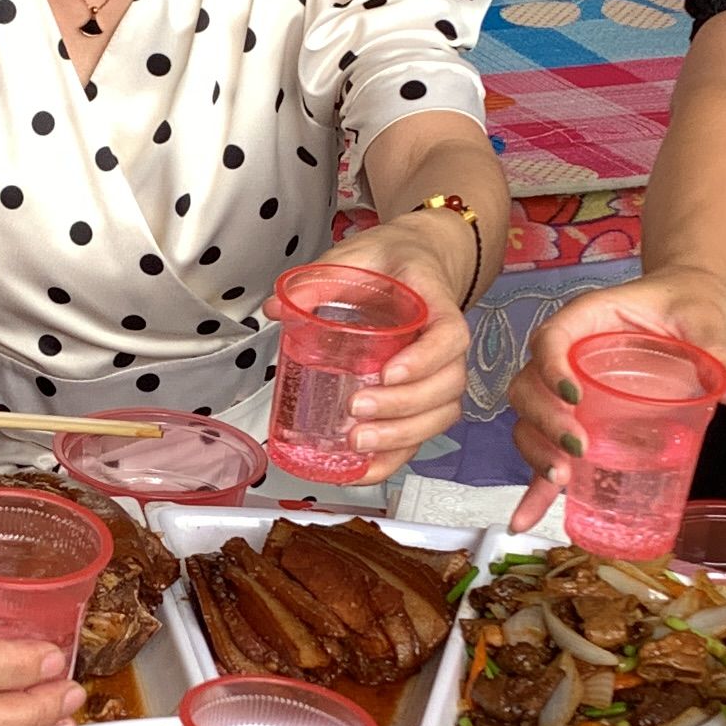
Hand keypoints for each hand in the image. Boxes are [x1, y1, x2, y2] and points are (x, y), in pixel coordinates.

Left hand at [296, 223, 465, 483]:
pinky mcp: (423, 397)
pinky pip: (422, 433)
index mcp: (436, 303)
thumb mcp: (356, 256)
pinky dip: (395, 457)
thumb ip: (319, 278)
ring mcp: (438, 373)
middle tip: (357, 411)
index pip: (449, 335)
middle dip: (403, 408)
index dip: (426, 359)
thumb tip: (275, 308)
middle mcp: (447, 345)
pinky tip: (362, 469)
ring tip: (358, 443)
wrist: (419, 260)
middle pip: (447, 386)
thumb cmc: (391, 261)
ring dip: (402, 436)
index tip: (389, 371)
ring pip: (440, 415)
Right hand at [505, 270, 725, 530]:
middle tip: (578, 447)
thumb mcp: (700, 318)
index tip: (574, 394)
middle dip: (545, 422)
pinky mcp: (575, 423)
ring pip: (528, 422)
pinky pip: (548, 453)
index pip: (551, 339)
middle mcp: (564, 356)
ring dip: (537, 453)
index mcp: (586, 321)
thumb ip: (712, 347)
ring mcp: (564, 392)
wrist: (684, 308)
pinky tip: (525, 520)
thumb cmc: (684, 306)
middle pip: (530, 388)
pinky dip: (535, 490)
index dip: (551, 366)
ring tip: (562, 478)